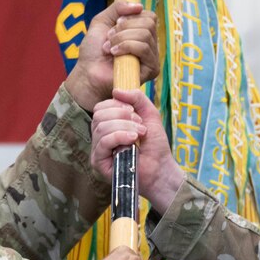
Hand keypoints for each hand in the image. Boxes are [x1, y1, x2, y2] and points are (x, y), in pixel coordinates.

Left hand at [65, 0, 159, 111]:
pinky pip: (144, 48)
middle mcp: (150, 44)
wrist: (88, 73)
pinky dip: (126, 47)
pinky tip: (114, 54)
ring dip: (121, 38)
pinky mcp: (151, 70)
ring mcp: (152, 57)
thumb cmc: (94, 51)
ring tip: (109, 48)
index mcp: (142, 33)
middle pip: (149, 23)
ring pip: (145, 34)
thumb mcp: (102, 20)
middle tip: (109, 38)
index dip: (131, 17)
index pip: (149, 16)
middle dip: (124, 27)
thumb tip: (139, 6)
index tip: (115, 24)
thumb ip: (118, 7)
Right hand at [90, 90, 184, 214]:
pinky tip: (133, 140)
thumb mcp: (149, 114)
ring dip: (125, 126)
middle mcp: (100, 137)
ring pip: (102, 127)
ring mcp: (97, 150)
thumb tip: (116, 90)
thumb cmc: (154, 145)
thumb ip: (136, 98)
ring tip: (140, 134)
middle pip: (99, 114)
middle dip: (122, 115)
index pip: (101, 107)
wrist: (161, 169)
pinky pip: (103, 142)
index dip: (117, 105)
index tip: (135, 113)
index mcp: (108, 125)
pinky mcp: (98, 163)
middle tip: (140, 125)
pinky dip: (119, 136)